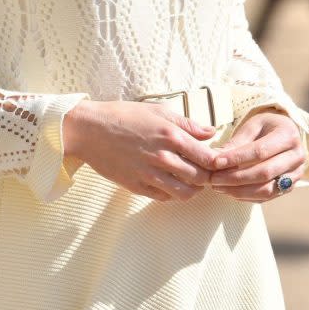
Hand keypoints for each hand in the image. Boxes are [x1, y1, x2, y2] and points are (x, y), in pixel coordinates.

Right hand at [62, 98, 220, 201]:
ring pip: (184, 193)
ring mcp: (149, 174)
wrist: (90, 130)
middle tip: (206, 172)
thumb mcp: (158, 111)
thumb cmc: (124, 116)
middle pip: (200, 178)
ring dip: (192, 190)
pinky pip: (164, 198)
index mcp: (171, 136)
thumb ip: (187, 124)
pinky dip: (172, 194)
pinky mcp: (137, 186)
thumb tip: (211, 132)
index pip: (209, 158)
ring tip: (190, 181)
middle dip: (207, 177)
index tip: (217, 160)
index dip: (218, 162)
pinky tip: (170, 183)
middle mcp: (163, 157)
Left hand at [208, 110, 307, 202]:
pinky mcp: (290, 187)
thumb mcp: (252, 126)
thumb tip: (214, 159)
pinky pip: (267, 197)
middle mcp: (297, 156)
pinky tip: (230, 191)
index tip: (216, 163)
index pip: (260, 151)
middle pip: (264, 173)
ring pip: (266, 189)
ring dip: (239, 191)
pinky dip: (246, 197)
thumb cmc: (266, 127)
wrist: (285, 133)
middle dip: (235, 178)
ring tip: (218, 187)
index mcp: (288, 136)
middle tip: (213, 179)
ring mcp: (296, 174)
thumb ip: (236, 142)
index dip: (236, 159)